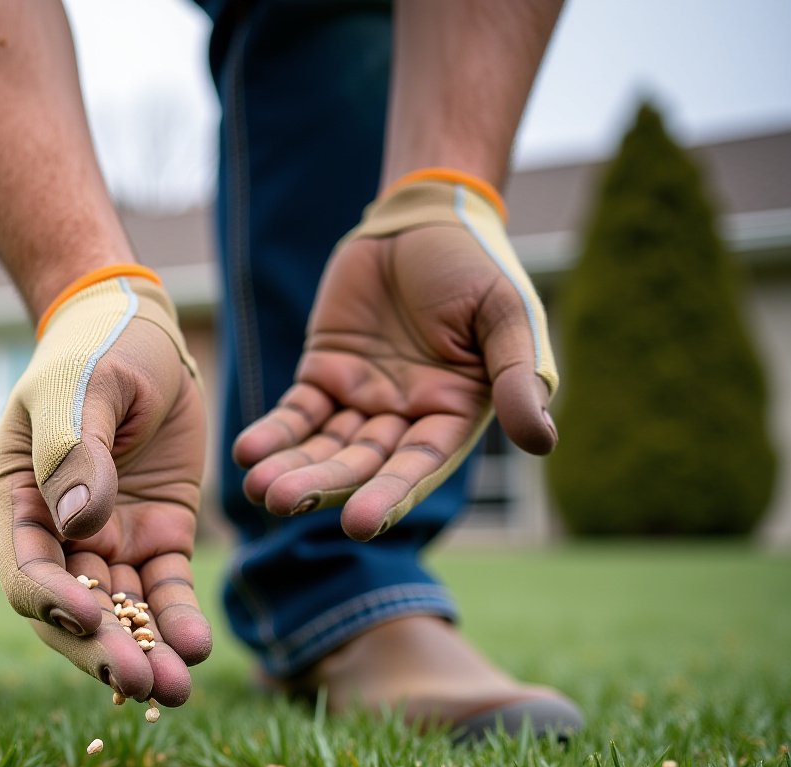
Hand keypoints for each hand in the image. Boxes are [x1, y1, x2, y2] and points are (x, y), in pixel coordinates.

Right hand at [0, 270, 211, 705]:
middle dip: (106, 652)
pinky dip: (179, 619)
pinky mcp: (157, 538)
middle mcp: (58, 536)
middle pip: (74, 613)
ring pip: (123, 612)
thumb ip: (76, 453)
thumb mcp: (82, 389)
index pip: (28, 572)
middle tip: (144, 686)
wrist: (137, 330)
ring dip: (147, 651)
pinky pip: (166, 589)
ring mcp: (108, 541)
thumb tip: (81, 524)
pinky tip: (198, 648)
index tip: (93, 619)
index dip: (55, 604)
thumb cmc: (94, 351)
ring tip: (176, 690)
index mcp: (18, 504)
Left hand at [234, 178, 559, 540]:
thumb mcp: (506, 316)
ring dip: (291, 468)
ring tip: (256, 490)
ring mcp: (361, 399)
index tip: (357, 524)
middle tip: (280, 502)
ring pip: (323, 446)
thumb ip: (519, 377)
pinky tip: (247, 452)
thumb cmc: (475, 265)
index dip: (388, 494)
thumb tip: (543, 442)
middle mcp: (405, 419)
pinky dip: (273, 434)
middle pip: (360, 463)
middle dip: (323, 485)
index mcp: (452, 415)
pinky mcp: (324, 375)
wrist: (424, 218)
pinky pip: (295, 413)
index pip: (417, 465)